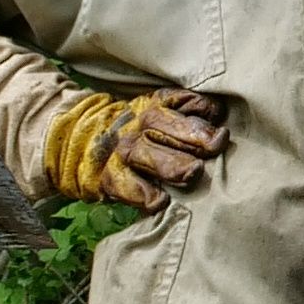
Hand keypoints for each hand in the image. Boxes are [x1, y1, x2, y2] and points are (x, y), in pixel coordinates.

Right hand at [46, 87, 228, 208]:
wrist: (83, 144)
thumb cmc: (144, 133)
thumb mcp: (163, 112)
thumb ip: (191, 112)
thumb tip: (218, 114)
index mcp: (155, 105)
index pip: (181, 101)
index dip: (203, 111)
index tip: (221, 127)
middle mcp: (137, 126)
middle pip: (163, 126)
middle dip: (192, 136)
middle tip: (215, 145)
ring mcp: (122, 152)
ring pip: (145, 155)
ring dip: (171, 164)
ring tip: (193, 172)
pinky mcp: (110, 179)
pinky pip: (125, 186)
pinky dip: (141, 195)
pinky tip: (159, 202)